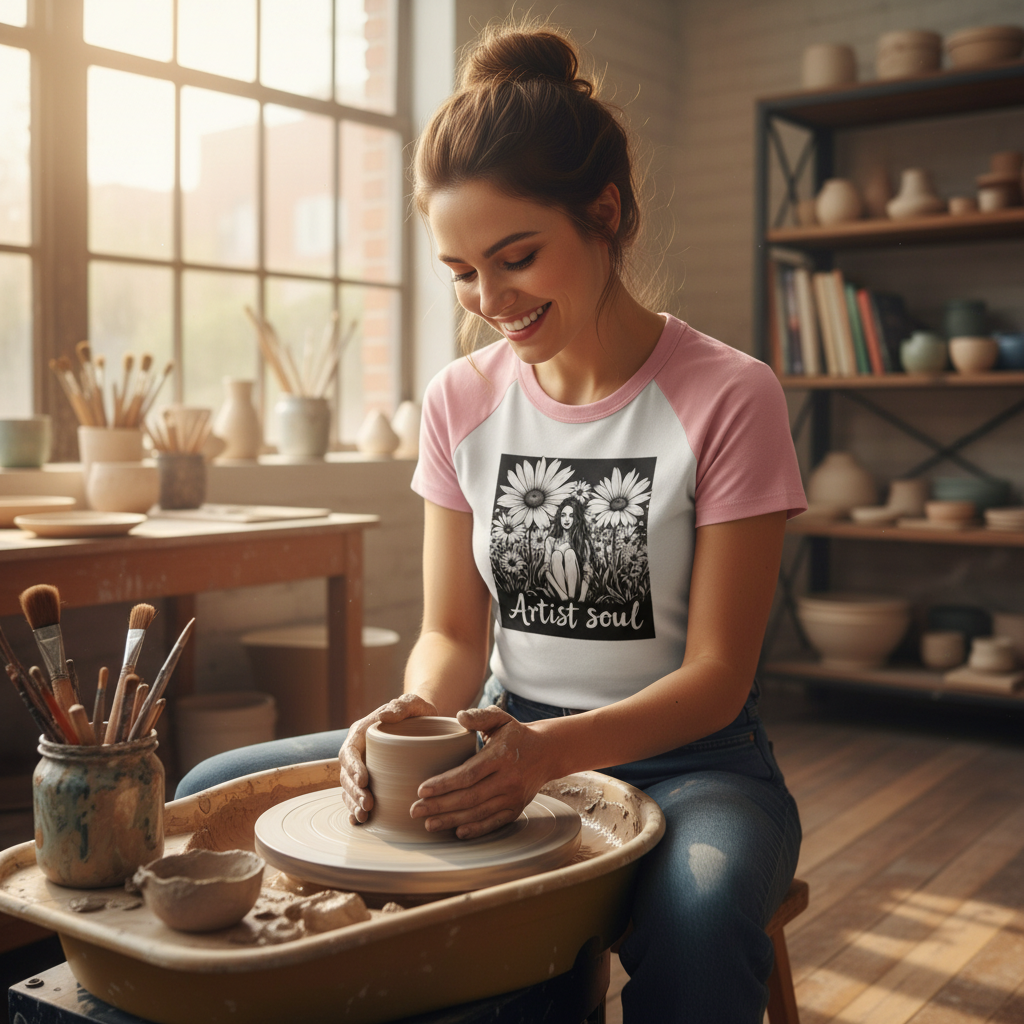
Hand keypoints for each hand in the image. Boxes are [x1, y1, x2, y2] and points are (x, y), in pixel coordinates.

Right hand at [338, 694, 437, 824]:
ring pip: (349, 788)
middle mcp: (358, 751)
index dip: (353, 767)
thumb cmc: (417, 711)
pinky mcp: (371, 781)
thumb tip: (384, 714)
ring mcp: (363, 767)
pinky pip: (358, 796)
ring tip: (364, 816)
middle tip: (368, 804)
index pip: (350, 751)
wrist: (424, 722)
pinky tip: (360, 821)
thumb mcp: (413, 704)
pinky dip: (356, 809)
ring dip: (353, 803)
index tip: (364, 781)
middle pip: (347, 774)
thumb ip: (401, 706)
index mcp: (361, 732)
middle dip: (354, 791)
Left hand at [410, 705, 552, 839]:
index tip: (421, 789)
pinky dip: (476, 829)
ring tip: (428, 824)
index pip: (468, 774)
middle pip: (469, 797)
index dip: (444, 784)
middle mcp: (508, 779)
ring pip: (479, 813)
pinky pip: (494, 823)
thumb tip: (459, 717)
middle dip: (440, 806)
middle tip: (414, 810)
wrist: (547, 752)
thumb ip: (480, 716)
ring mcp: (513, 797)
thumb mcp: (501, 718)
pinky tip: (457, 832)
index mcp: (500, 756)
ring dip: (451, 820)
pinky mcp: (516, 809)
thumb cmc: (516, 734)